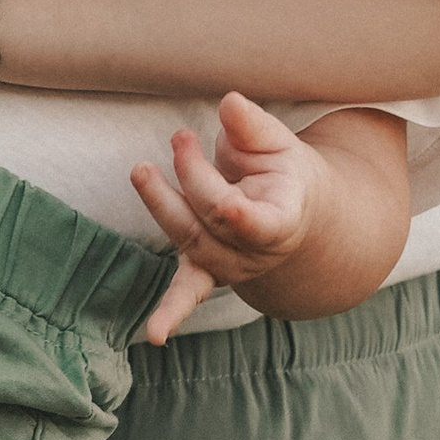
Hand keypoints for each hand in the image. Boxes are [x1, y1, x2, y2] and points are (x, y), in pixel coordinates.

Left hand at [132, 91, 322, 344]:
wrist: (298, 216)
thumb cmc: (285, 172)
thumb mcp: (278, 143)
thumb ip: (253, 127)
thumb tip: (228, 104)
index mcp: (281, 218)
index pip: (250, 219)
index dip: (232, 209)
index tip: (219, 186)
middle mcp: (255, 251)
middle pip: (210, 222)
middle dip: (192, 178)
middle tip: (182, 137)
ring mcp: (230, 266)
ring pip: (188, 240)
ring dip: (161, 205)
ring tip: (142, 168)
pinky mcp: (206, 269)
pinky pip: (188, 293)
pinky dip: (171, 312)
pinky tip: (154, 335)